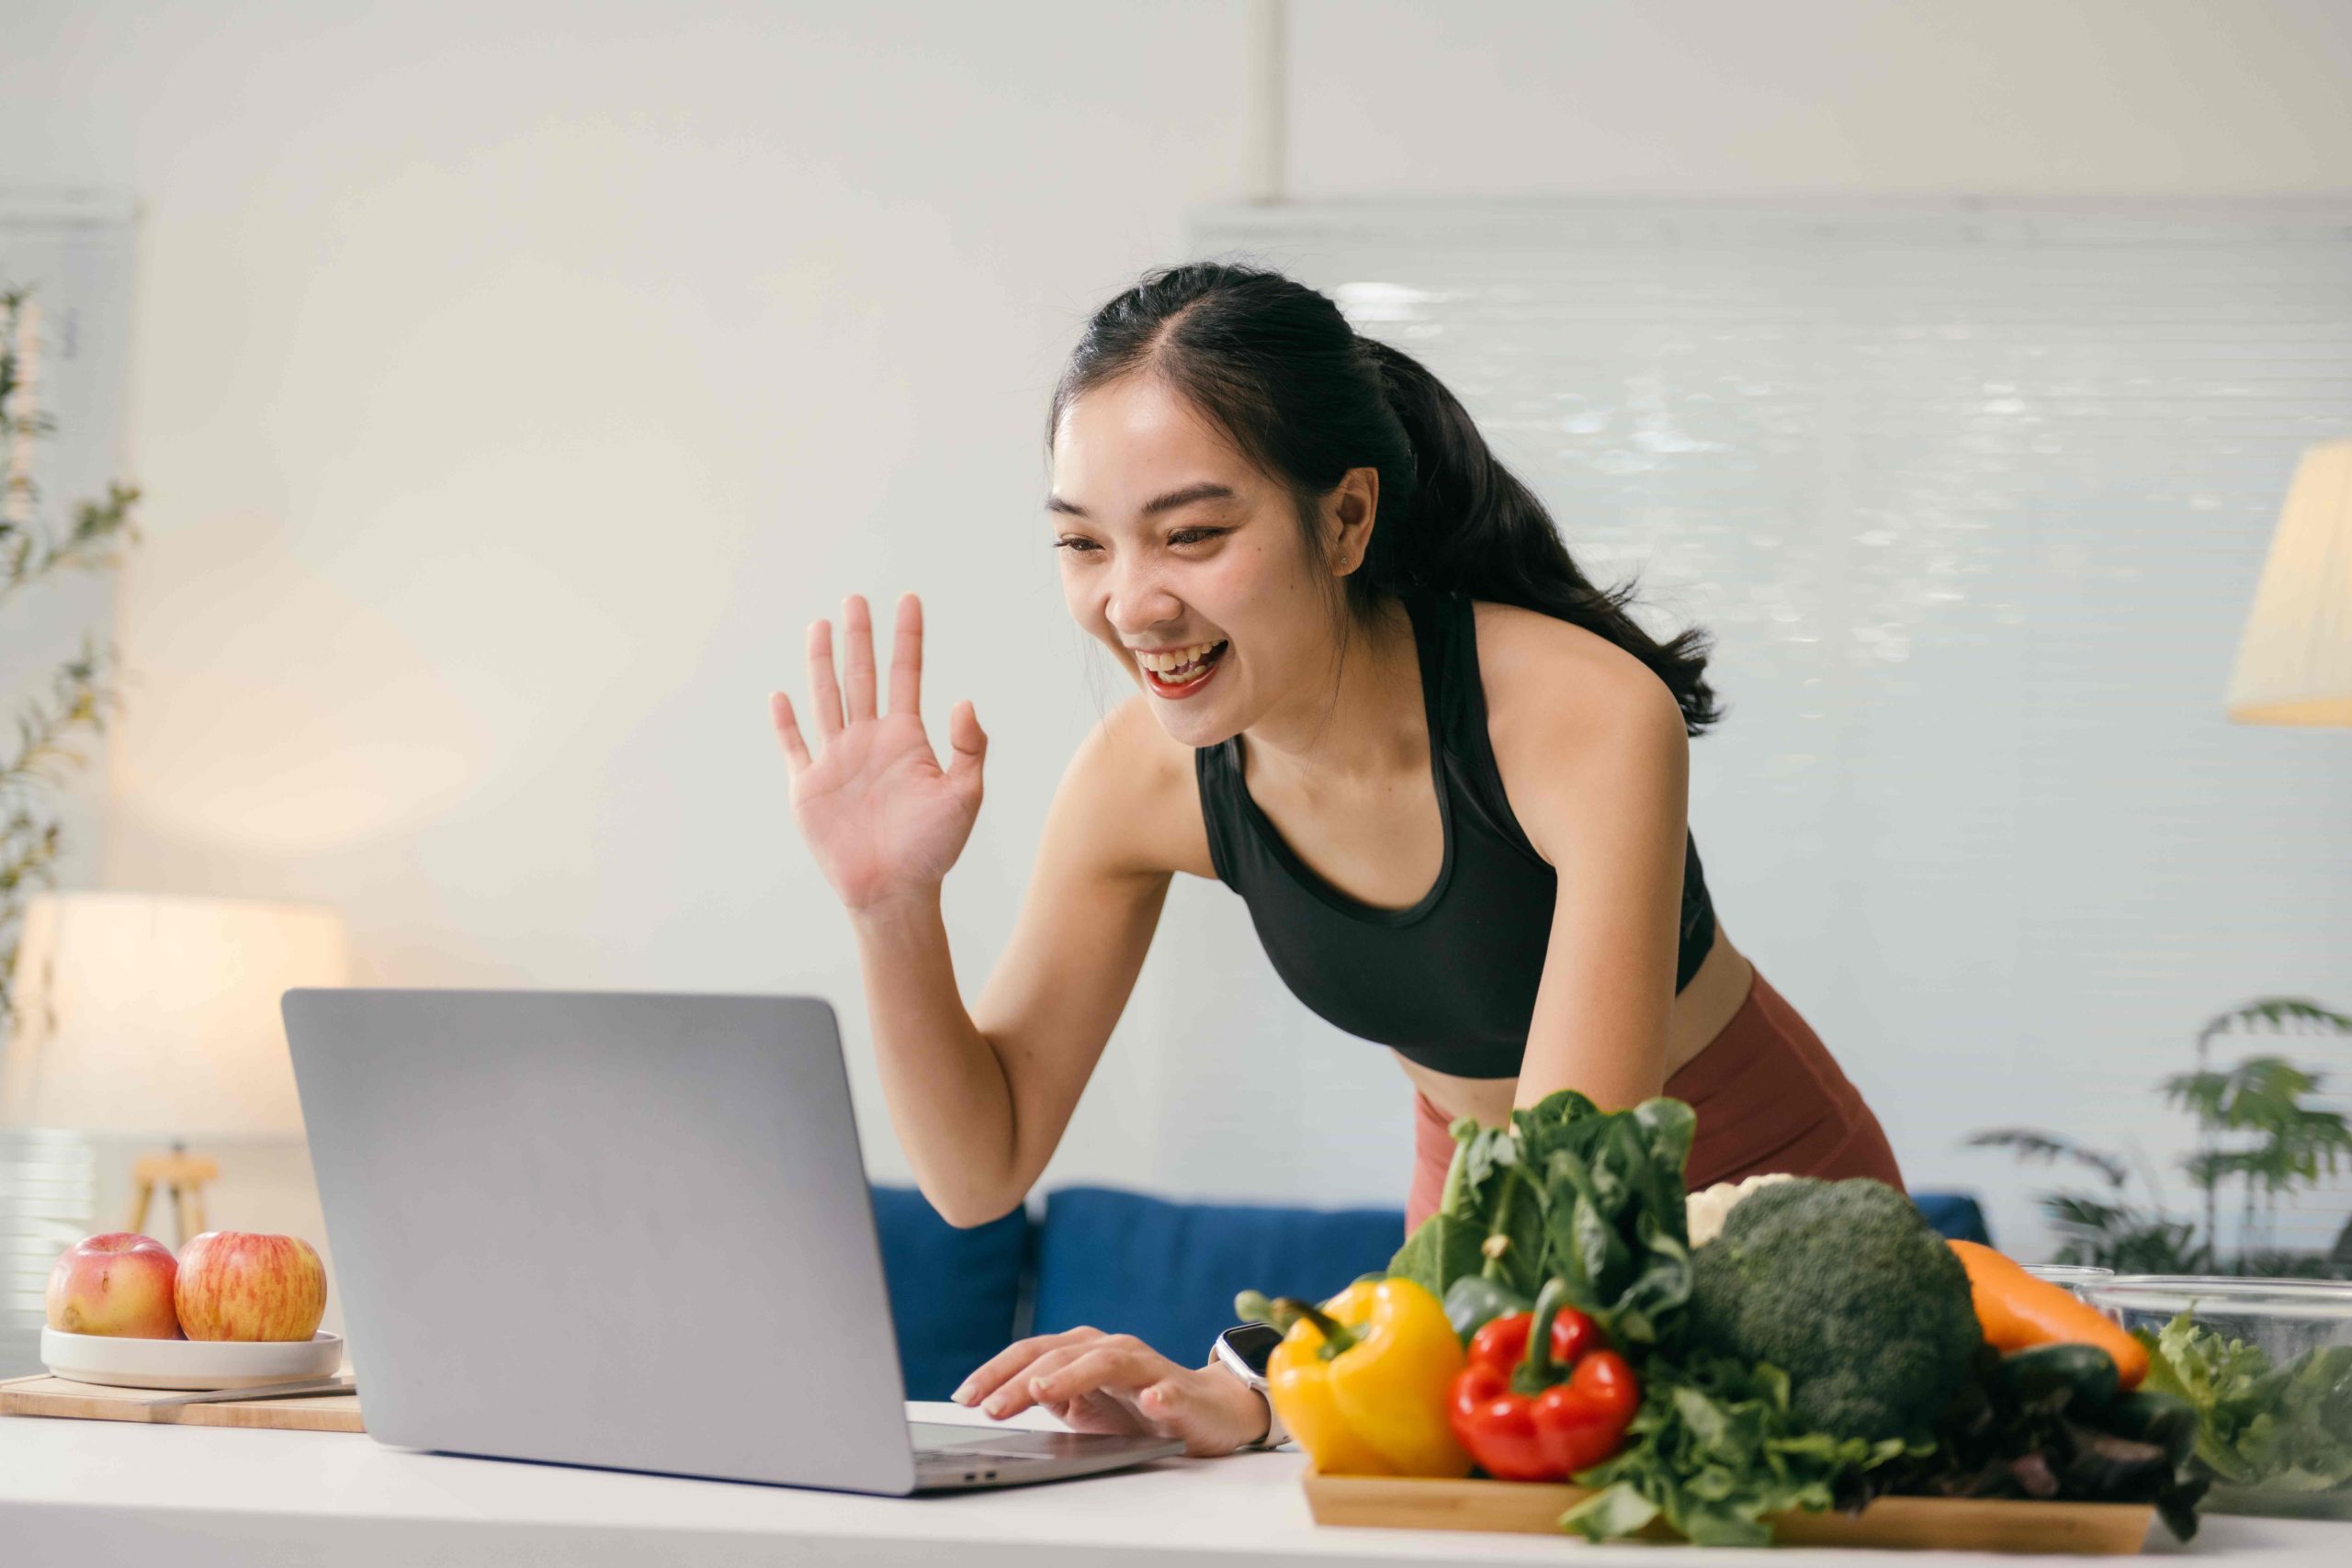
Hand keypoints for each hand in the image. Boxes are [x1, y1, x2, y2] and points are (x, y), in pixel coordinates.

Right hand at [770, 592, 987, 911]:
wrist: (894, 892)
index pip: (906, 674)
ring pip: (827, 698)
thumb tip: (965, 702)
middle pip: (861, 675)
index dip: (908, 638)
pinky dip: (786, 722)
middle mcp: (869, 740)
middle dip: (859, 637)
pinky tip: (782, 696)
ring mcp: (837, 760)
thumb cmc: (934, 849)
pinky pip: (795, 746)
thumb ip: (969, 748)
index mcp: (906, 738)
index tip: (910, 600)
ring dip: (822, 662)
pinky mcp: (810, 787)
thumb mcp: (964, 796)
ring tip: (821, 626)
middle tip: (856, 598)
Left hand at [949, 1326, 1272, 1458]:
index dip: (996, 1372)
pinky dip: (1159, 1395)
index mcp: (1082, 1352)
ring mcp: (1145, 1366)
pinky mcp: (1178, 1390)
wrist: (1206, 1411)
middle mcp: (1110, 1350)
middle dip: (1020, 1381)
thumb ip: (1048, 1398)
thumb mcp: (1083, 1406)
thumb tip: (995, 1402)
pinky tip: (1151, 1402)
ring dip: (1071, 1376)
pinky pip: (1167, 1390)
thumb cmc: (1138, 1409)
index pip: (1031, 1354)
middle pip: (1058, 1355)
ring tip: (1042, 1391)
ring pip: (1105, 1362)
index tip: (965, 1398)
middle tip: (990, 1407)